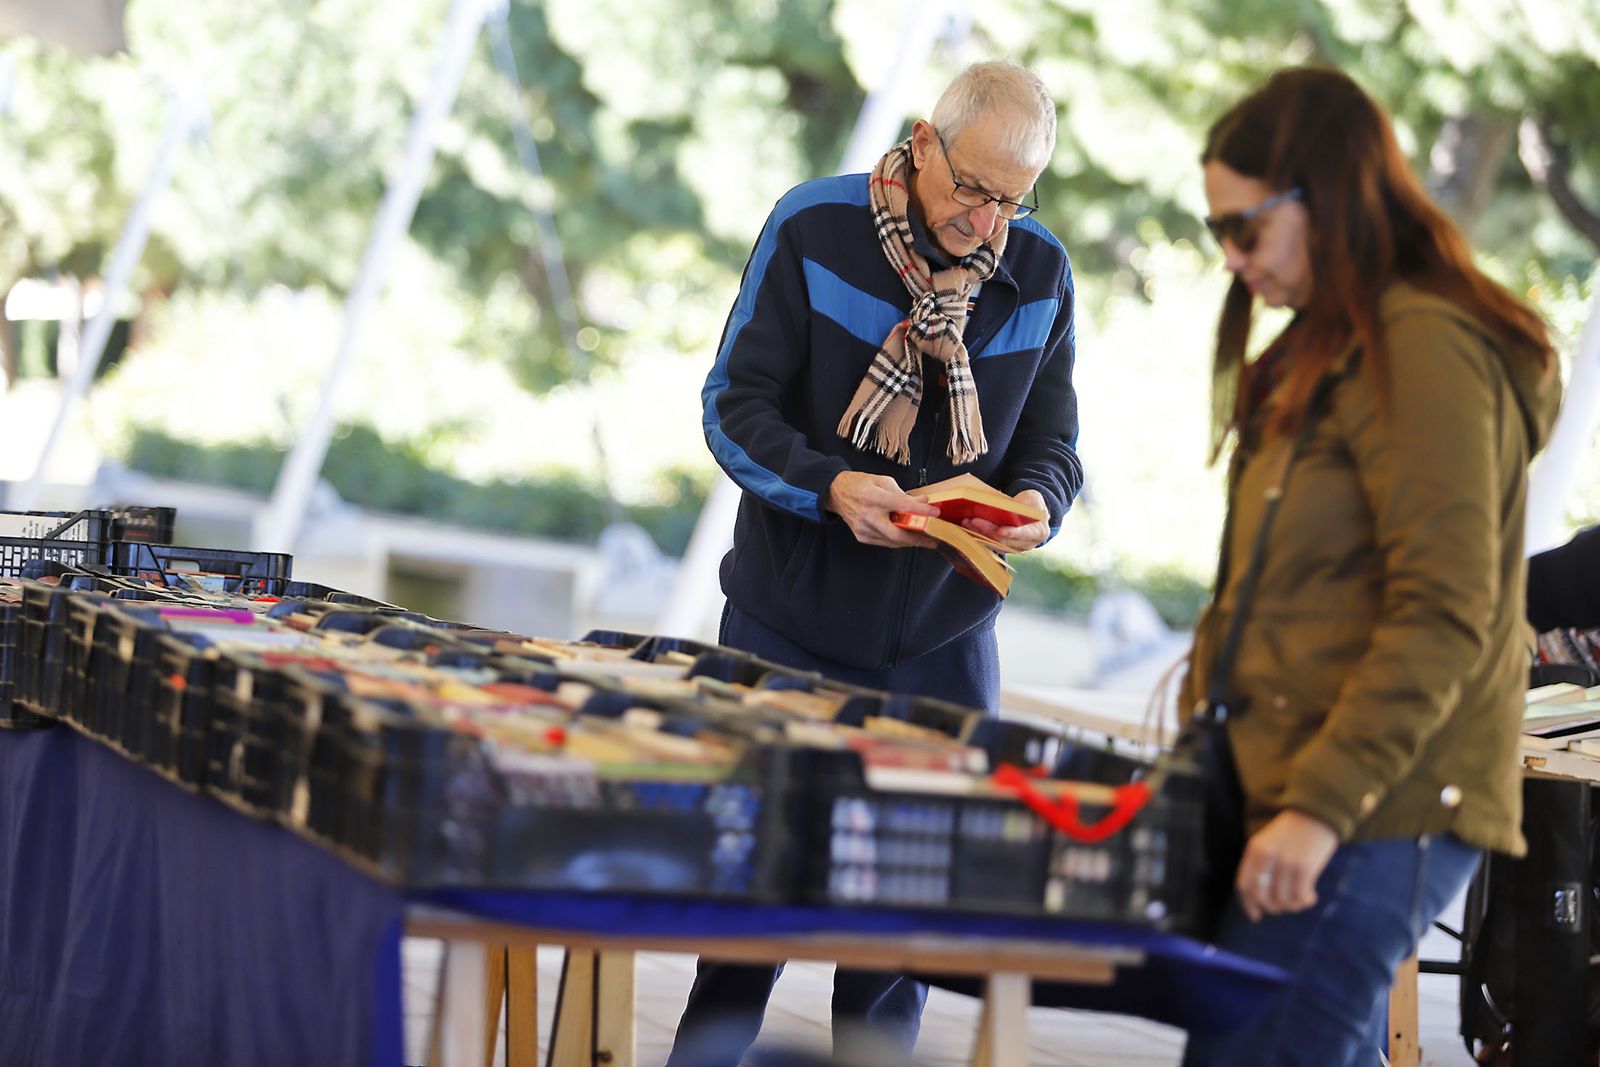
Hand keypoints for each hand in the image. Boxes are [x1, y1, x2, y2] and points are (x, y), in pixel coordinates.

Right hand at [824, 471, 939, 547]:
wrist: (836, 492)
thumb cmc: (860, 484)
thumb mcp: (884, 481)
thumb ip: (904, 494)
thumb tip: (923, 503)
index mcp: (873, 496)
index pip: (901, 506)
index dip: (920, 512)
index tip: (934, 514)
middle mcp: (867, 515)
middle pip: (896, 534)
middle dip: (917, 539)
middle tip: (931, 540)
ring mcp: (863, 528)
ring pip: (892, 542)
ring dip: (909, 541)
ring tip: (923, 538)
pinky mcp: (862, 536)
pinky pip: (884, 542)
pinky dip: (897, 540)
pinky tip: (906, 537)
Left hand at [955, 488, 1049, 551]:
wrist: (1031, 514)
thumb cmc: (1032, 505)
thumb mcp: (1033, 498)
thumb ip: (1025, 502)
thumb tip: (1004, 504)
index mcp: (1038, 532)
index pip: (1024, 534)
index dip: (1011, 533)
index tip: (999, 530)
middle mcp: (1026, 544)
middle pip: (1004, 540)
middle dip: (987, 530)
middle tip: (974, 520)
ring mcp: (1013, 548)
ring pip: (993, 543)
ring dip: (978, 533)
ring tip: (966, 522)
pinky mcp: (1002, 548)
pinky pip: (988, 543)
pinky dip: (977, 535)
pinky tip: (967, 527)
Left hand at [1235, 809, 1339, 921]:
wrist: (1318, 812)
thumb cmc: (1293, 831)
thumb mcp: (1269, 842)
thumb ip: (1261, 866)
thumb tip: (1259, 901)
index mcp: (1254, 850)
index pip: (1244, 886)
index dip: (1249, 905)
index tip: (1256, 916)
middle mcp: (1267, 857)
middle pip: (1262, 897)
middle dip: (1273, 908)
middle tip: (1284, 906)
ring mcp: (1286, 862)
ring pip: (1283, 900)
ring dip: (1292, 906)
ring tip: (1301, 899)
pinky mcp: (1305, 867)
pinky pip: (1300, 897)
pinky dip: (1305, 901)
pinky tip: (1311, 896)